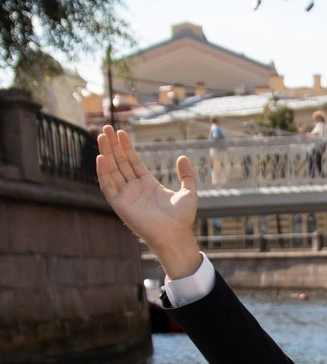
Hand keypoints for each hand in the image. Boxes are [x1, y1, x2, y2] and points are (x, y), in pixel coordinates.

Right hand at [97, 127, 201, 279]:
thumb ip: (187, 175)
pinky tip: (100, 158)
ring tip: (101, 136)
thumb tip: (182, 157)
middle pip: (120, 162)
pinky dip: (103, 173)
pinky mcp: (120, 205)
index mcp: (148, 184)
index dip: (126, 147)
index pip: (133, 161)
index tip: (121, 132)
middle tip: (106, 128)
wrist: (175, 236)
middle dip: (113, 145)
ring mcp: (126, 196)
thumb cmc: (182, 218)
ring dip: (106, 153)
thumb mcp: (189, 192)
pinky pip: (108, 186)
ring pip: (112, 170)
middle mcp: (135, 188)